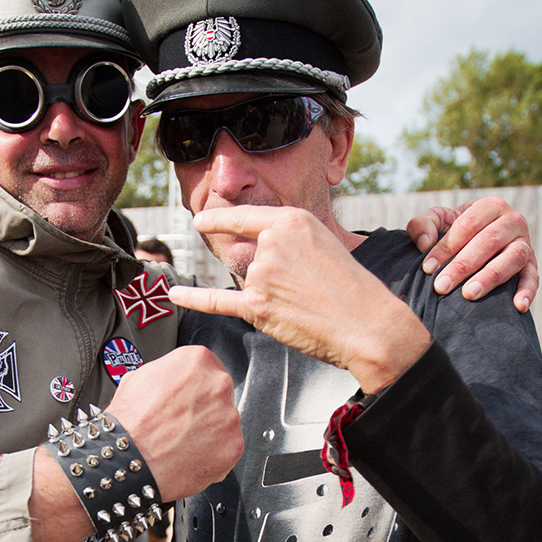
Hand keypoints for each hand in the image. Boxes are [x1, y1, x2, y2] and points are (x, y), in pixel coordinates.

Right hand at [106, 344, 243, 500]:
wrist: (129, 459)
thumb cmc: (129, 421)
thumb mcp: (139, 378)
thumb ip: (168, 373)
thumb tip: (172, 378)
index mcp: (196, 360)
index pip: (208, 367)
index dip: (195, 386)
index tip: (189, 398)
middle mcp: (218, 383)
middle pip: (220, 393)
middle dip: (205, 407)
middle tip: (183, 423)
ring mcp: (229, 415)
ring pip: (225, 421)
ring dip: (210, 431)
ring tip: (183, 442)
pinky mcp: (234, 444)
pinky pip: (228, 448)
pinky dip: (214, 454)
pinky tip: (191, 456)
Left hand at [171, 206, 430, 394]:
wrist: (367, 324)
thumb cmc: (351, 288)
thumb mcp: (322, 243)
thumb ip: (283, 242)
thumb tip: (247, 252)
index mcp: (290, 220)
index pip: (244, 218)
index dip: (220, 219)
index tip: (201, 219)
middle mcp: (271, 242)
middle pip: (248, 257)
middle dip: (268, 275)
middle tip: (302, 289)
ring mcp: (262, 274)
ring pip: (247, 283)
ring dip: (268, 296)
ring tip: (303, 304)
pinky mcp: (257, 306)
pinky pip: (216, 300)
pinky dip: (193, 298)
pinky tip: (174, 295)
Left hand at [406, 198, 537, 311]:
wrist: (478, 241)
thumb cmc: (455, 231)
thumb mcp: (438, 222)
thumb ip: (423, 225)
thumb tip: (424, 243)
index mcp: (490, 206)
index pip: (467, 225)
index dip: (446, 247)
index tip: (427, 269)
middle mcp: (513, 221)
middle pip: (489, 241)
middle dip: (462, 265)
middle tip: (441, 287)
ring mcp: (525, 243)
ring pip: (513, 257)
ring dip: (490, 277)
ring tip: (469, 294)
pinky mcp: (532, 265)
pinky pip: (533, 277)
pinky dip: (528, 291)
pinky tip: (517, 306)